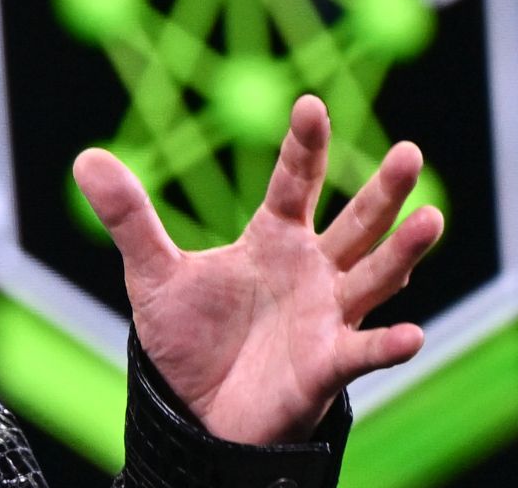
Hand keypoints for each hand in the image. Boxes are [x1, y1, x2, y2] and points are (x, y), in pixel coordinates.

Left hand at [74, 94, 442, 443]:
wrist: (196, 412)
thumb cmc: (189, 338)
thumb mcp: (151, 274)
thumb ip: (129, 218)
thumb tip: (86, 157)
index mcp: (274, 240)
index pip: (294, 183)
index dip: (304, 146)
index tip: (310, 105)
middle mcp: (312, 271)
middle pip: (355, 223)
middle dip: (383, 190)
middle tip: (409, 152)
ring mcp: (326, 317)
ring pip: (375, 278)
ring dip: (403, 252)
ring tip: (430, 218)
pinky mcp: (326, 365)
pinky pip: (363, 353)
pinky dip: (386, 344)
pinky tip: (411, 335)